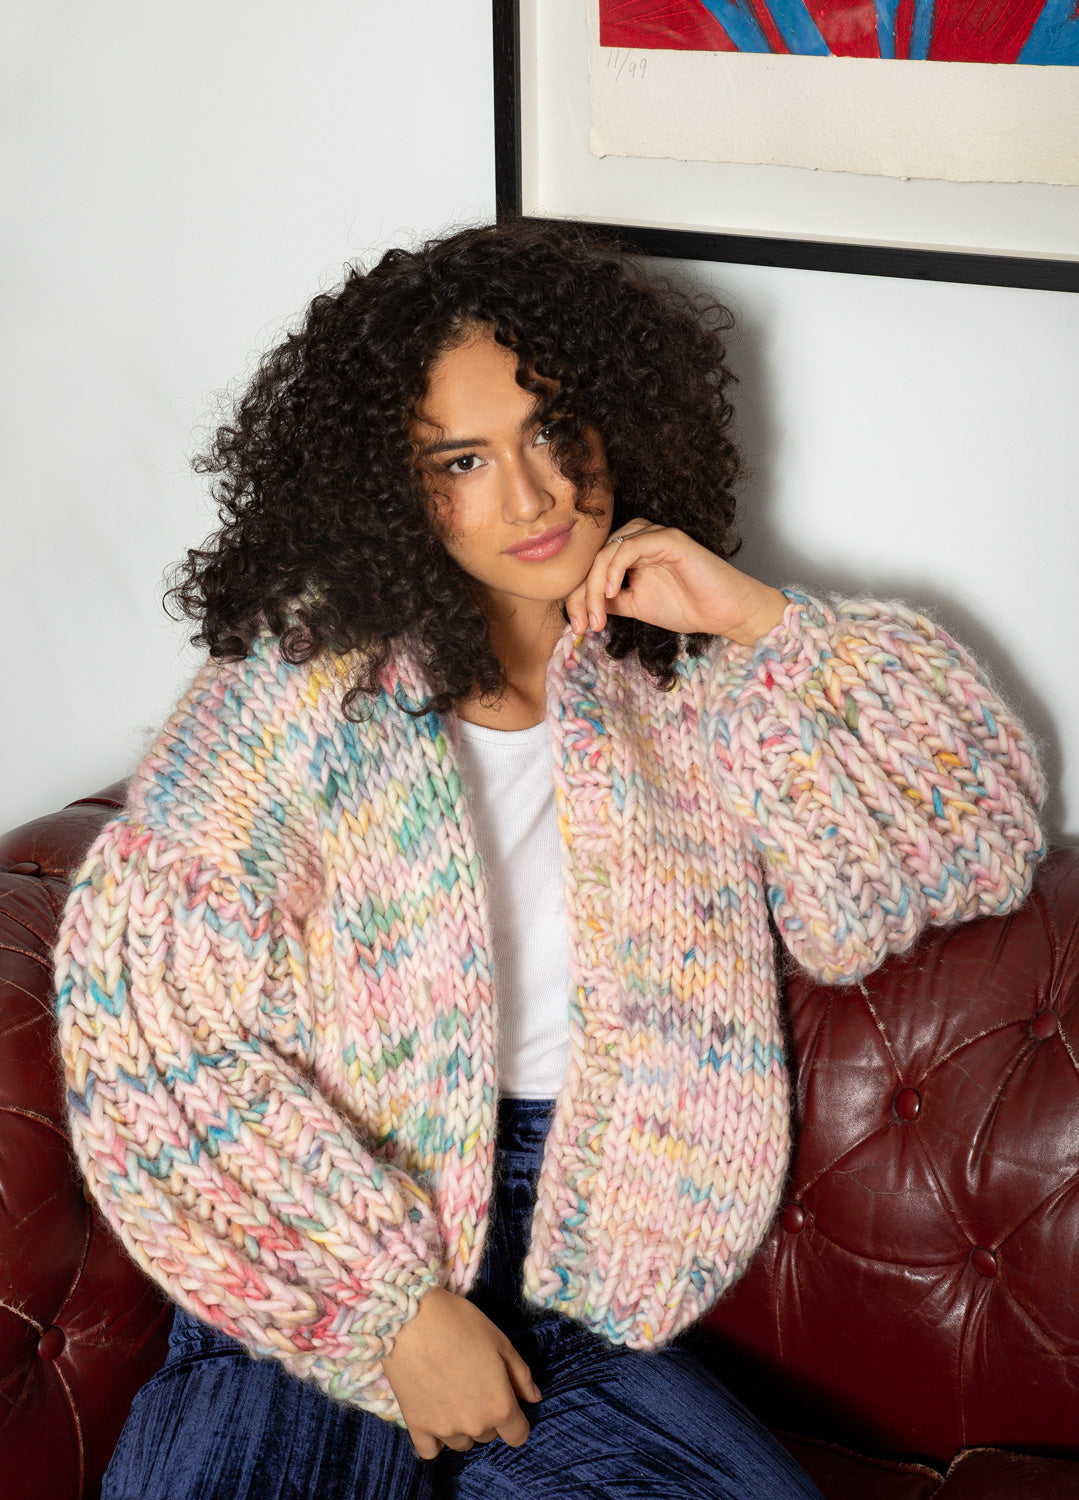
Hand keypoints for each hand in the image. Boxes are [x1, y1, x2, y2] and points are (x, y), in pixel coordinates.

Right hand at [381, 1287, 541, 1459]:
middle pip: (489, 1435)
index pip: (518, 1435)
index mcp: (500, 1406)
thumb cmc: (460, 1324)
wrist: (410, 1319)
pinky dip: (436, 1438)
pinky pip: (431, 1450)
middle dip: (488, 1415)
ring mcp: (444, 1429)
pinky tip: (436, 1414)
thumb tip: (534, 1398)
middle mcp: (474, 1425)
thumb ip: (521, 1375)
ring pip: (462, 1442)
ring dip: (463, 1425)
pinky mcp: (417, 1426)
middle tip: (475, 1382)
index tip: (508, 1403)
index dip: (517, 1420)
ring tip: (453, 1393)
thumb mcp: (500, 1342)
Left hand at [564, 520, 786, 646]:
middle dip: (581, 594)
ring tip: (597, 617)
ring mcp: (653, 534)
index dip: (577, 596)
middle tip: (581, 626)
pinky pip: (629, 547)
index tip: (576, 627)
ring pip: (607, 552)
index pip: (591, 567)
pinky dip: (614, 570)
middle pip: (593, 558)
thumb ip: (609, 599)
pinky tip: (610, 593)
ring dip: (594, 587)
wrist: (724, 612)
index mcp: (629, 551)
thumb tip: (578, 605)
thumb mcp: (635, 605)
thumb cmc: (687, 606)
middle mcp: (638, 537)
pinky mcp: (667, 538)